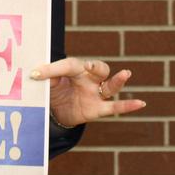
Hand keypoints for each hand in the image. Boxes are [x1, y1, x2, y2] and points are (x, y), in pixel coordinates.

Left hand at [30, 57, 144, 127]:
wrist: (57, 109)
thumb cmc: (54, 89)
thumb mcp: (47, 82)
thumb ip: (45, 76)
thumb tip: (34, 73)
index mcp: (75, 68)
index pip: (68, 65)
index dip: (54, 68)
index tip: (37, 73)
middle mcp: (89, 78)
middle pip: (99, 68)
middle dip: (96, 67)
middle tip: (90, 67)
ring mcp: (96, 93)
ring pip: (110, 85)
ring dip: (117, 81)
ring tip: (126, 73)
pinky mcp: (98, 109)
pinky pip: (115, 107)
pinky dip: (128, 106)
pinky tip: (141, 103)